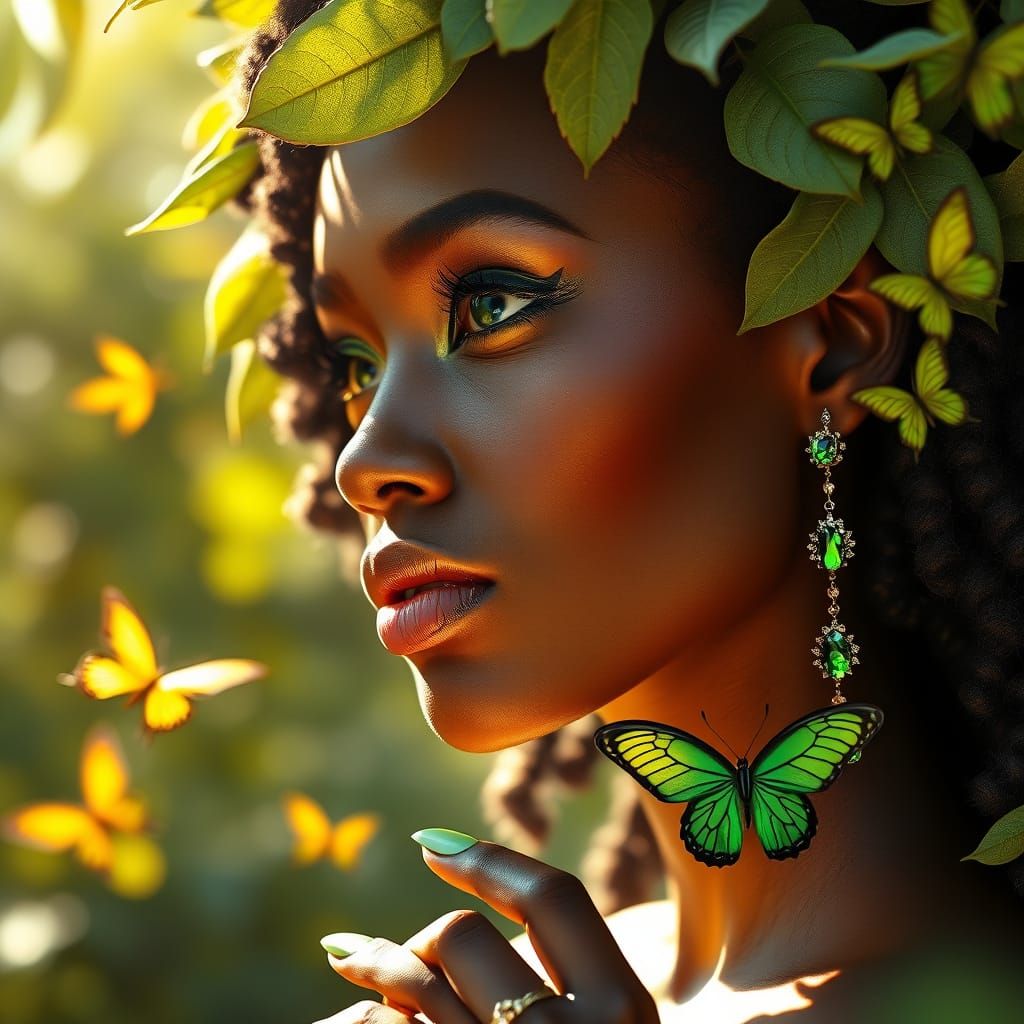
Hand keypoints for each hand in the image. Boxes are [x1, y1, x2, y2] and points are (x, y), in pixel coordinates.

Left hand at [315, 828, 659, 1023]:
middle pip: (470, 933)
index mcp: (625, 1011)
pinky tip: (353, 992)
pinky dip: (369, 1005)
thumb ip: (570, 984)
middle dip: (431, 937)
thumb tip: (470, 902)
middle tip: (421, 959)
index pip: (556, 897)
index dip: (490, 858)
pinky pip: (396, 1023)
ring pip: (424, 972)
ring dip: (385, 963)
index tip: (432, 842)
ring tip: (354, 960)